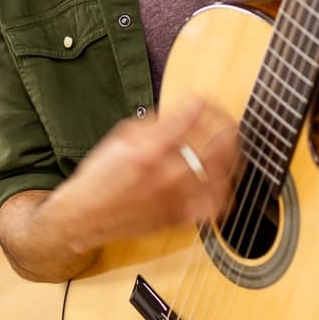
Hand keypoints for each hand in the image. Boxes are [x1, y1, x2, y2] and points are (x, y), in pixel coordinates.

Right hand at [43, 98, 238, 254]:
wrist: (85, 216)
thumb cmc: (101, 176)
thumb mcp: (121, 137)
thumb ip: (155, 121)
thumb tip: (185, 108)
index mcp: (151, 149)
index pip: (193, 116)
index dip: (204, 103)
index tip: (202, 100)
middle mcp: (167, 175)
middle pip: (219, 145)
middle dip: (227, 126)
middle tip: (224, 121)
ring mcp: (177, 199)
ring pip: (224, 175)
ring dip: (232, 157)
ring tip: (229, 148)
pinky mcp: (179, 219)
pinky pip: (215, 206)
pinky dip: (224, 190)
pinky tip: (222, 180)